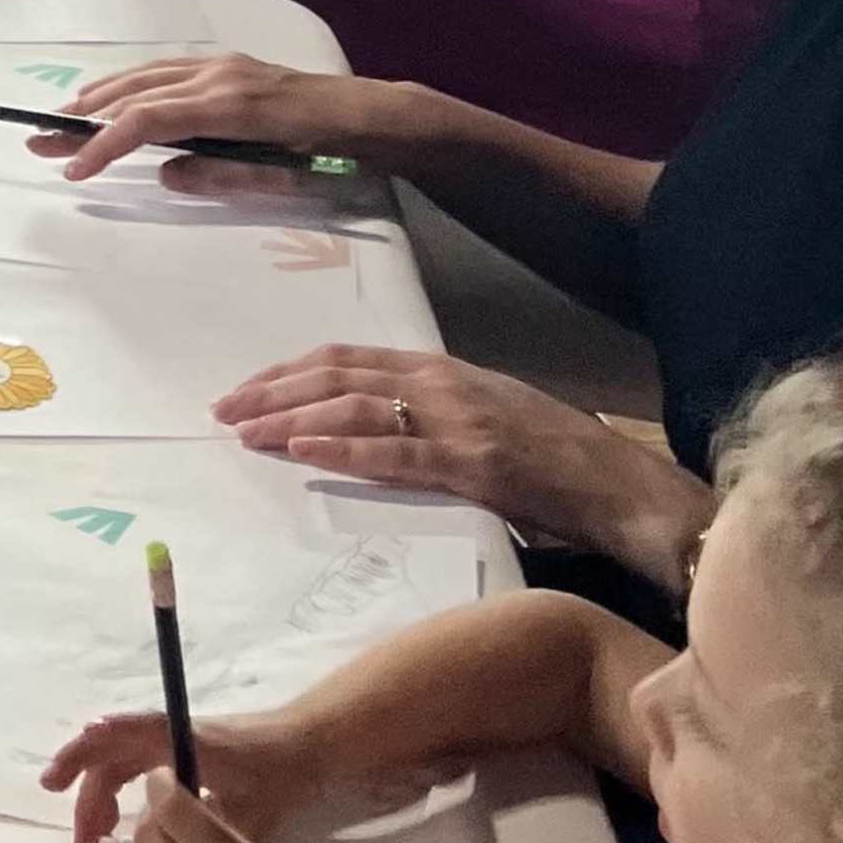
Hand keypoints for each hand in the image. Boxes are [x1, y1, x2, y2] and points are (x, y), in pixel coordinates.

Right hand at [36, 54, 403, 189]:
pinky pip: (163, 70)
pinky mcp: (224, 65)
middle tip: (38, 140)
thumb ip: (217, 175)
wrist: (366, 115)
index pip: (147, 120)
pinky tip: (113, 94)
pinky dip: (129, 83)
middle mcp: (215, 75)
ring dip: (99, 96)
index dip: (104, 144)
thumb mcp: (276, 177)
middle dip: (83, 118)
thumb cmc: (327, 155)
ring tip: (62, 117)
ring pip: (144, 74)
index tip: (73, 169)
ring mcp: (219, 65)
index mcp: (227, 105)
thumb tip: (162, 173)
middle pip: (134, 92)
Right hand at [40, 703, 324, 842]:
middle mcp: (164, 737)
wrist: (306, 751)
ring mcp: (169, 747)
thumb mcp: (248, 809)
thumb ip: (203, 824)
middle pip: (108, 759)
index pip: (117, 736)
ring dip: (100, 801)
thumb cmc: (278, 776)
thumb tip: (158, 837)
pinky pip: (134, 773)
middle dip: (87, 798)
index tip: (56, 782)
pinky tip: (121, 830)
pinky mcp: (177, 761)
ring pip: (118, 769)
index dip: (81, 754)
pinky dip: (119, 797)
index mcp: (177, 739)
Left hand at [212, 345, 701, 576]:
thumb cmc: (555, 457)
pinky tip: (303, 450)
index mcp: (439, 369)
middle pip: (336, 373)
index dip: (288, 370)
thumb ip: (429, 409)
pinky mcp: (472, 464)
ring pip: (355, 404)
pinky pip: (395, 453)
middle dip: (273, 390)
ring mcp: (455, 421)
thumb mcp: (485, 413)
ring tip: (245, 432)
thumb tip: (370, 418)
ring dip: (291, 417)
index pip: (346, 357)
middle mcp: (440, 383)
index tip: (244, 389)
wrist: (618, 486)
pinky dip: (343, 447)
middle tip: (224, 411)